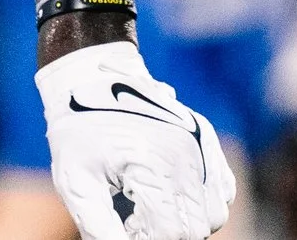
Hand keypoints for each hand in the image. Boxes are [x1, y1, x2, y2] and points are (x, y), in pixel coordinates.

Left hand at [38, 40, 234, 239]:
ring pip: (215, 212)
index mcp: (157, 165)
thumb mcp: (75, 183)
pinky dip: (202, 201)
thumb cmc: (77, 130)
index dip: (148, 239)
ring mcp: (202, 145)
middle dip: (166, 233)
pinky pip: (221, 189)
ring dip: (186, 220)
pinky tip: (167, 192)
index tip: (127, 227)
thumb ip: (99, 227)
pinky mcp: (206, 138)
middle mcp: (189, 155)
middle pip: (197, 227)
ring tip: (145, 206)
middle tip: (132, 220)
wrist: (89, 73)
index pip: (173, 233)